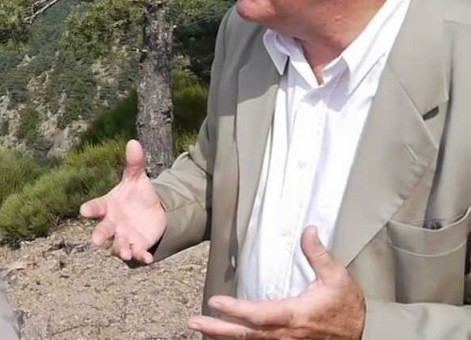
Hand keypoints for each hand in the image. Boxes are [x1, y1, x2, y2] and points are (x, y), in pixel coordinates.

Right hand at [79, 139, 166, 263]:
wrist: (151, 212)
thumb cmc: (136, 194)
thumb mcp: (136, 178)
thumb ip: (134, 163)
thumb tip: (133, 141)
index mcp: (108, 205)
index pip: (96, 206)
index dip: (89, 209)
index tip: (83, 210)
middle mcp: (112, 223)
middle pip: (102, 230)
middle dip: (99, 236)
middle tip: (95, 241)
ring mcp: (124, 236)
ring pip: (118, 245)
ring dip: (121, 249)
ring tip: (125, 252)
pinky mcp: (138, 246)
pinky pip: (138, 253)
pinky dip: (141, 256)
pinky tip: (148, 258)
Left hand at [188, 226, 365, 338]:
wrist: (364, 333)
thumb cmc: (348, 305)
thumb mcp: (337, 277)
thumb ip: (319, 254)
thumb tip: (308, 229)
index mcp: (295, 314)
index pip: (259, 314)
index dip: (236, 310)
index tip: (215, 301)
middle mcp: (286, 333)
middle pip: (247, 333)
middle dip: (218, 328)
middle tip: (194, 321)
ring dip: (224, 336)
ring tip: (201, 328)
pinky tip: (223, 336)